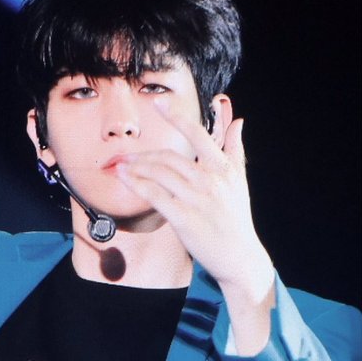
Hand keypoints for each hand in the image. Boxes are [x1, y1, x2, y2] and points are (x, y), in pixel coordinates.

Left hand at [116, 100, 274, 354]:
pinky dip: (138, 185)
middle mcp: (211, 180)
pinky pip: (155, 196)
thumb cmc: (236, 219)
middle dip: (144, 155)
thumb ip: (235, 149)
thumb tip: (239, 121)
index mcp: (224, 169)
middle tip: (126, 155)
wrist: (240, 257)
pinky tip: (126, 180)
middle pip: (171, 158)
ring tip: (121, 167)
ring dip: (137, 168)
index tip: (158, 103)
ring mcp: (197, 199)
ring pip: (160, 174)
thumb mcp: (240, 182)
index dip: (177, 118)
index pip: (198, 136)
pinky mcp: (184, 218)